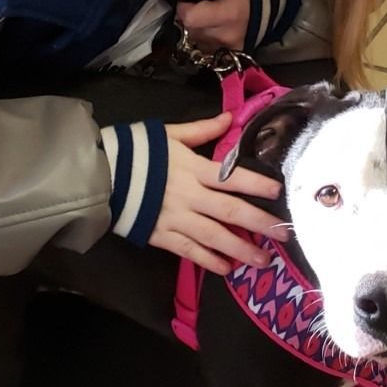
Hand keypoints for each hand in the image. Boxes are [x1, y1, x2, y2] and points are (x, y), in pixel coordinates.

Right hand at [149, 111, 283, 274]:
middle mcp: (189, 196)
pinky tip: (227, 269)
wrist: (101, 174)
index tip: (278, 192)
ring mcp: (175, 219)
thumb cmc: (138, 152)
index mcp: (192, 168)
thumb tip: (230, 118)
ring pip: (213, 237)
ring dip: (240, 249)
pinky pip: (189, 251)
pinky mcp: (161, 236)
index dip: (255, 184)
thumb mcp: (170, 133)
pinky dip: (208, 261)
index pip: (231, 177)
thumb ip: (202, 129)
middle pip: (229, 211)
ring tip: (263, 261)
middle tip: (284, 234)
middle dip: (259, 223)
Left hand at [175, 0, 248, 51]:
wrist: (274, 6)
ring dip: (196, 29)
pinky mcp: (230, 55)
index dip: (183, 7)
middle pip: (191, 29)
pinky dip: (205, 38)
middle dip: (189, 17)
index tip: (187, 0)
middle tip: (198, 6)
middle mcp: (226, 35)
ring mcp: (228, 48)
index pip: (190, 18)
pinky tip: (213, 28)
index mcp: (229, 13)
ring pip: (196, 40)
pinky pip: (206, 48)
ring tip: (208, 16)